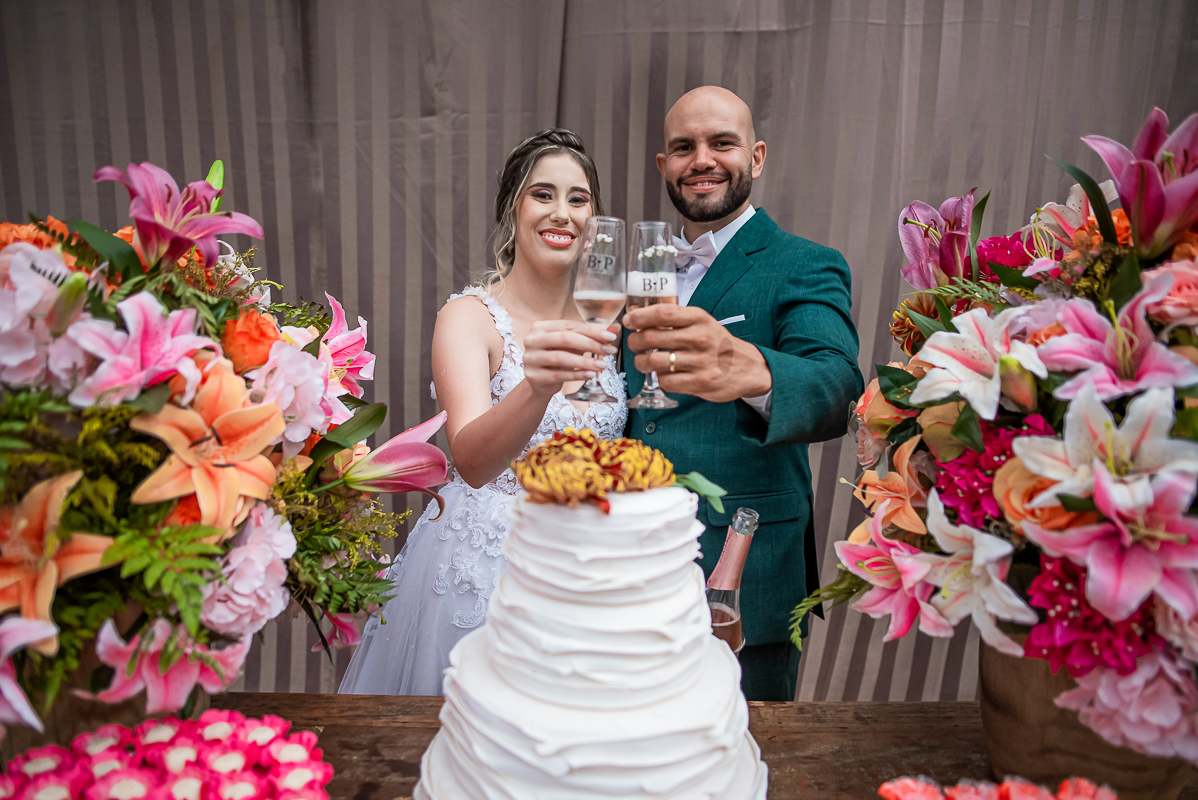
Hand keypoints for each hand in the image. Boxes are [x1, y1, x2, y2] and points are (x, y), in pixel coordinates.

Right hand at [522, 320, 618, 398]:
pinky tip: (591, 375)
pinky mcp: (533, 376)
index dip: (592, 331)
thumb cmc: (558, 359)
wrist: (540, 382)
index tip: (611, 337)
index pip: (570, 325)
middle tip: (609, 351)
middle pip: (565, 338)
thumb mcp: (574, 346)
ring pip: (561, 357)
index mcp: (541, 327)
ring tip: (603, 366)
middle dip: (590, 344)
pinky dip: (576, 375)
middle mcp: (532, 340)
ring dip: (585, 362)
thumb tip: (615, 328)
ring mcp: (530, 358)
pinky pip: (558, 375)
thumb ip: (592, 337)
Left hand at [625, 305, 770, 402]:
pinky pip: (666, 381)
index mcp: (698, 318)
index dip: (639, 317)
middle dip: (634, 341)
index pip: (662, 313)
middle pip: (651, 338)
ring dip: (641, 362)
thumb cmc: (717, 343)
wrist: (747, 367)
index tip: (629, 321)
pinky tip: (664, 374)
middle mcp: (699, 338)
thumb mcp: (701, 322)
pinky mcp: (700, 382)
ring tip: (643, 361)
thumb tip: (639, 315)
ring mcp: (700, 362)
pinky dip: (659, 378)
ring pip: (654, 362)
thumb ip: (674, 318)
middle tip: (634, 344)